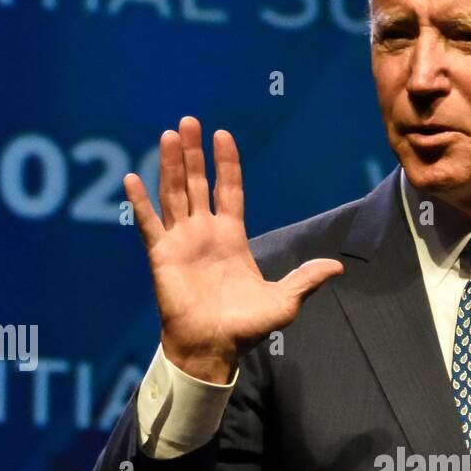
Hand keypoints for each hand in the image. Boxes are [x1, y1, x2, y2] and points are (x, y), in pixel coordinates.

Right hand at [123, 115, 343, 381]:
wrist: (213, 348)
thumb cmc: (246, 328)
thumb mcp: (284, 302)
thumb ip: (306, 279)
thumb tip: (338, 266)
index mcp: (232, 237)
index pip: (229, 190)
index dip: (226, 163)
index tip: (223, 134)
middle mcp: (205, 233)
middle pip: (198, 184)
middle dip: (194, 154)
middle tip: (189, 122)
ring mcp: (181, 241)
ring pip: (174, 194)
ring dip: (169, 166)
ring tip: (168, 135)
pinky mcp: (161, 255)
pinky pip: (148, 224)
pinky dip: (140, 202)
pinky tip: (132, 179)